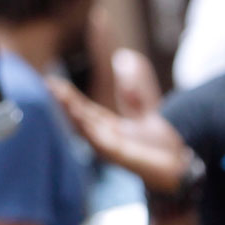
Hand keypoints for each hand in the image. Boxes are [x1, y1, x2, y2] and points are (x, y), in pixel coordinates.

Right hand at [49, 49, 192, 193]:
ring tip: (54, 96)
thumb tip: (124, 58)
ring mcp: (108, 146)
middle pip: (79, 116)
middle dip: (62, 101)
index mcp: (110, 127)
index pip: (84, 108)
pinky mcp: (117, 154)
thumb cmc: (162, 144)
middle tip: (44, 86)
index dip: (68, 95)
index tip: (51, 81)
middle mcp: (104, 137)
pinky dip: (86, 128)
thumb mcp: (145, 109)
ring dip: (68, 112)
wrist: (179, 166)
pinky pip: (97, 140)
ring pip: (83, 127)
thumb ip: (134, 89)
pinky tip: (76, 117)